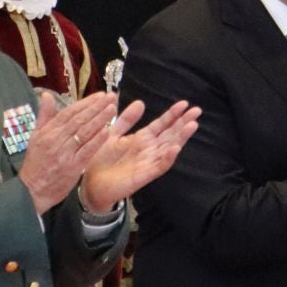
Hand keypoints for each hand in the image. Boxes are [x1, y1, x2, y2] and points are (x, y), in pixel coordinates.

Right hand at [18, 93, 122, 214]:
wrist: (32, 190)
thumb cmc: (36, 163)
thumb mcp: (35, 137)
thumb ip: (44, 116)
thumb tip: (47, 95)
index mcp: (47, 132)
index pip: (69, 112)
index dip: (86, 103)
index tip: (100, 95)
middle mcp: (55, 140)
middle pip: (79, 120)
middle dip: (96, 107)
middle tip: (111, 97)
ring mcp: (64, 153)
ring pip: (84, 132)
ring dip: (100, 119)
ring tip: (112, 109)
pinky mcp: (72, 167)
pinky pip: (86, 150)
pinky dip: (97, 140)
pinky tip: (108, 131)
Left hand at [80, 99, 202, 209]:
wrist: (90, 185)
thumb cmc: (100, 161)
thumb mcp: (112, 134)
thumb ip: (126, 120)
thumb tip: (140, 102)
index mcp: (142, 139)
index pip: (162, 124)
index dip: (173, 114)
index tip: (184, 103)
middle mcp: (149, 150)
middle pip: (170, 134)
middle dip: (183, 123)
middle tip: (197, 110)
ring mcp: (148, 162)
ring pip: (169, 148)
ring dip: (181, 137)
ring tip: (192, 125)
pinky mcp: (144, 175)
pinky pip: (159, 167)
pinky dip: (168, 158)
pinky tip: (175, 148)